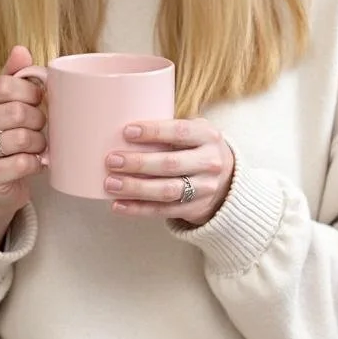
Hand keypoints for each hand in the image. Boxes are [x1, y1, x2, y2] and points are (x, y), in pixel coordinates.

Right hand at [0, 46, 46, 247]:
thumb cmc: (5, 138)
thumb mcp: (7, 104)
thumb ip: (14, 76)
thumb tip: (21, 49)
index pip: (4, 84)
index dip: (30, 91)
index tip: (40, 100)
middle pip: (16, 111)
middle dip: (38, 119)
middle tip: (40, 127)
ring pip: (22, 137)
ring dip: (39, 142)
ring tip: (37, 146)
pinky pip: (22, 163)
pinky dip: (36, 163)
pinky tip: (34, 163)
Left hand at [104, 119, 234, 225]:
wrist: (227, 180)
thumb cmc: (196, 149)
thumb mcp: (193, 133)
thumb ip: (167, 129)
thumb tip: (117, 127)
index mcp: (207, 136)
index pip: (180, 131)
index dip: (153, 132)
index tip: (127, 131)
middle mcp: (210, 162)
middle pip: (170, 164)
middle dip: (138, 163)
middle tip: (112, 160)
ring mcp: (204, 188)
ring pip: (166, 190)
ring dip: (135, 188)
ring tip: (110, 184)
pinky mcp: (195, 209)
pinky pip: (163, 211)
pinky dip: (138, 209)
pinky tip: (118, 204)